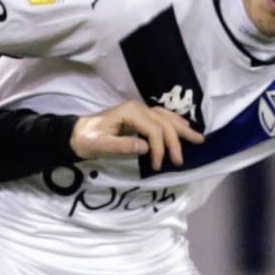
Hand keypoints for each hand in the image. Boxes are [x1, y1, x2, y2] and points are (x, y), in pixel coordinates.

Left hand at [70, 99, 204, 164]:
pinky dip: (174, 123)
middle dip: (175, 142)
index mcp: (130, 112)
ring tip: (198, 139)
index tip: (158, 166)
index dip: (160, 148)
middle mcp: (138, 108)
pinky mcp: (139, 115)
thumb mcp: (100, 145)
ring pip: (166, 118)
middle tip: (179, 161)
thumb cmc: (86, 139)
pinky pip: (162, 117)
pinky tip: (183, 127)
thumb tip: (146, 148)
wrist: (75, 133)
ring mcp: (139, 110)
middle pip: (164, 123)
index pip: (154, 129)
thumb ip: (122, 146)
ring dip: (182, 129)